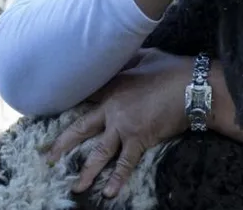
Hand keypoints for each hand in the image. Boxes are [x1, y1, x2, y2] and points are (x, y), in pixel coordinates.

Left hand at [43, 49, 192, 198]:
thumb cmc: (174, 68)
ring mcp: (124, 126)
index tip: (57, 108)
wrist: (194, 86)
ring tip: (75, 187)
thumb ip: (131, 57)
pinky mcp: (139, 139)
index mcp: (113, 85)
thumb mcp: (148, 55)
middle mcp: (112, 108)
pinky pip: (125, 162)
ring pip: (99, 152)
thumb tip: (123, 50)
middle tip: (48, 157)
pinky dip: (117, 178)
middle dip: (63, 144)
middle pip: (81, 128)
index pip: (85, 95)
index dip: (71, 101)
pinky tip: (108, 193)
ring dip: (86, 171)